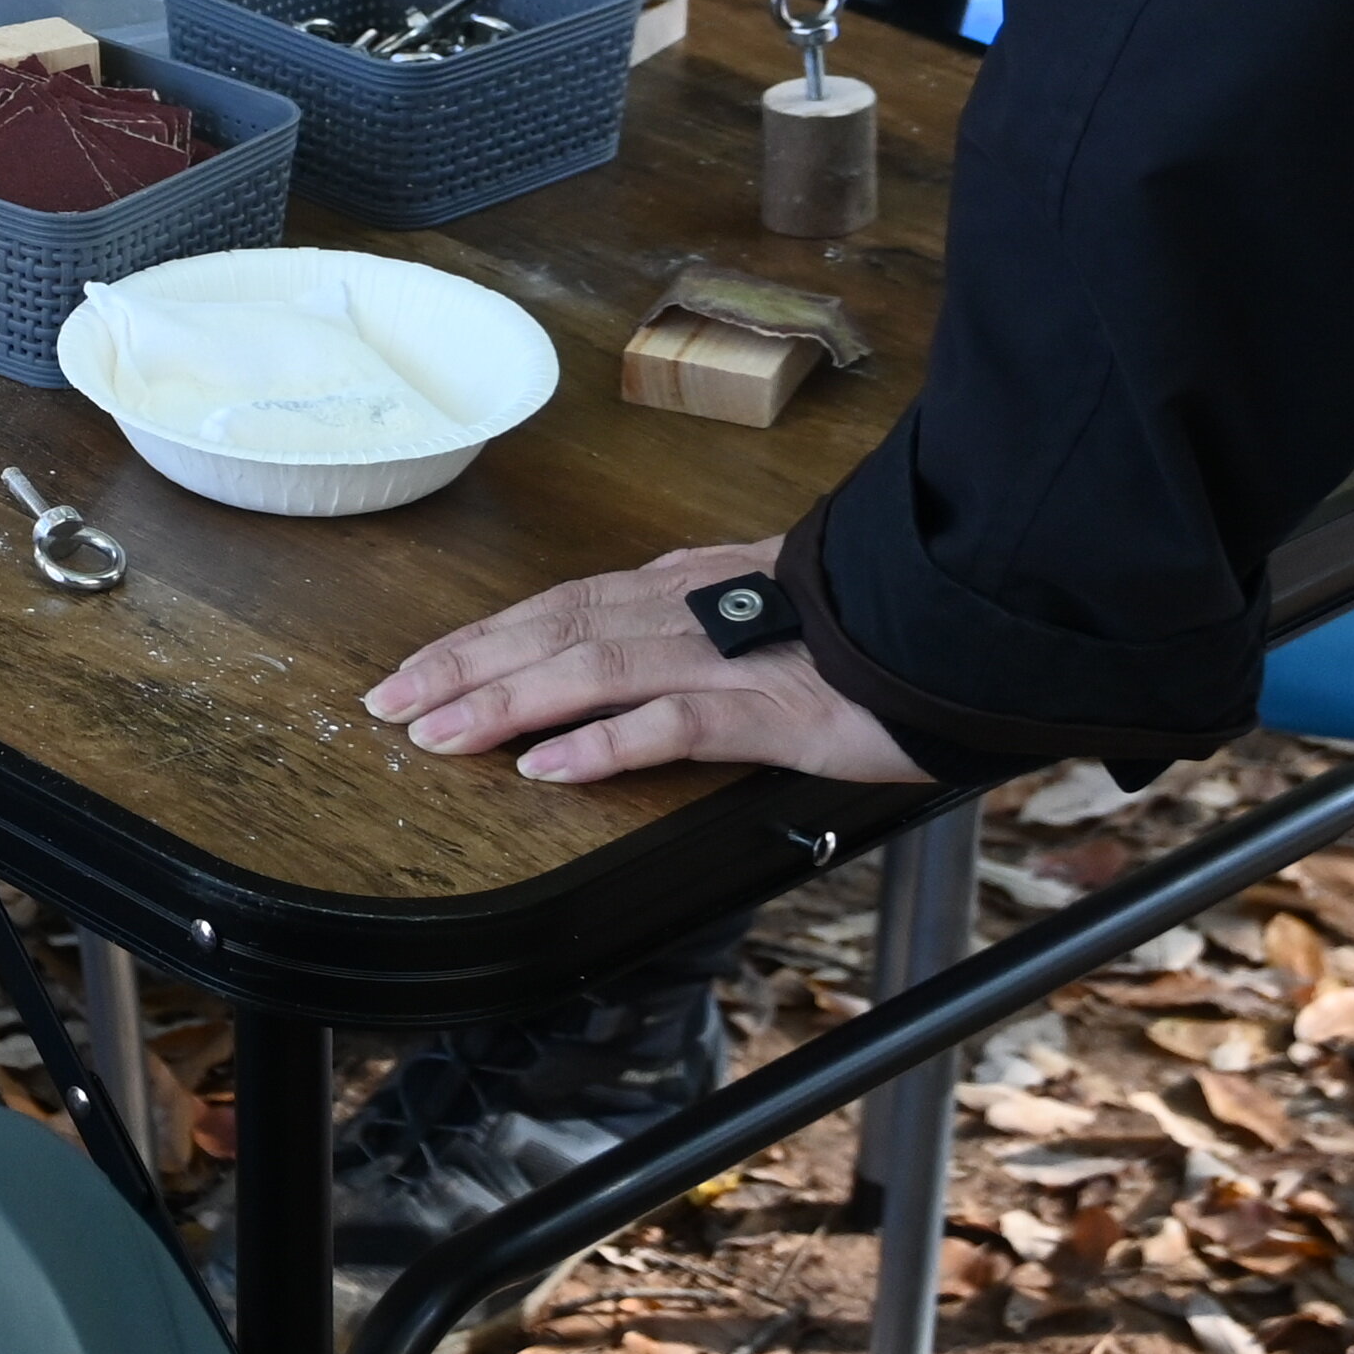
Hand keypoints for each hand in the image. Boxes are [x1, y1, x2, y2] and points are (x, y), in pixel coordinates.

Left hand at [366, 539, 924, 786]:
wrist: (967, 618)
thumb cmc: (870, 626)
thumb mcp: (763, 613)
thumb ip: (691, 626)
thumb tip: (620, 654)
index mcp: (684, 588)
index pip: (556, 604)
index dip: (478, 638)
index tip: (412, 672)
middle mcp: (690, 610)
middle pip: (551, 628)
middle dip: (462, 667)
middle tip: (386, 705)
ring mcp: (730, 658)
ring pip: (592, 667)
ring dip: (505, 702)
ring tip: (437, 735)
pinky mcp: (775, 711)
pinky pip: (674, 722)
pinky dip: (604, 741)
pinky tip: (551, 765)